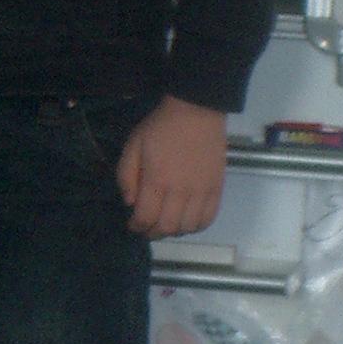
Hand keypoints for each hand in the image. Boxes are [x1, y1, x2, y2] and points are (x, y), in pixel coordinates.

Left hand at [116, 95, 226, 237]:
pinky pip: (208, 219)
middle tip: (147, 227)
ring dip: (174, 231)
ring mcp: (202, 191)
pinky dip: (196, 226)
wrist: (196, 111)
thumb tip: (130, 203)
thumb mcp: (133, 145)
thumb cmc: (161, 127)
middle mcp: (181, 191)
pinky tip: (187, 219)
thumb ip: (125, 176)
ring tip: (167, 222)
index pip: (146, 218)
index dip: (136, 226)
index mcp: (157, 180)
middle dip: (153, 232)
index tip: (132, 224)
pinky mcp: (217, 188)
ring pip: (188, 227)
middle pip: (167, 228)